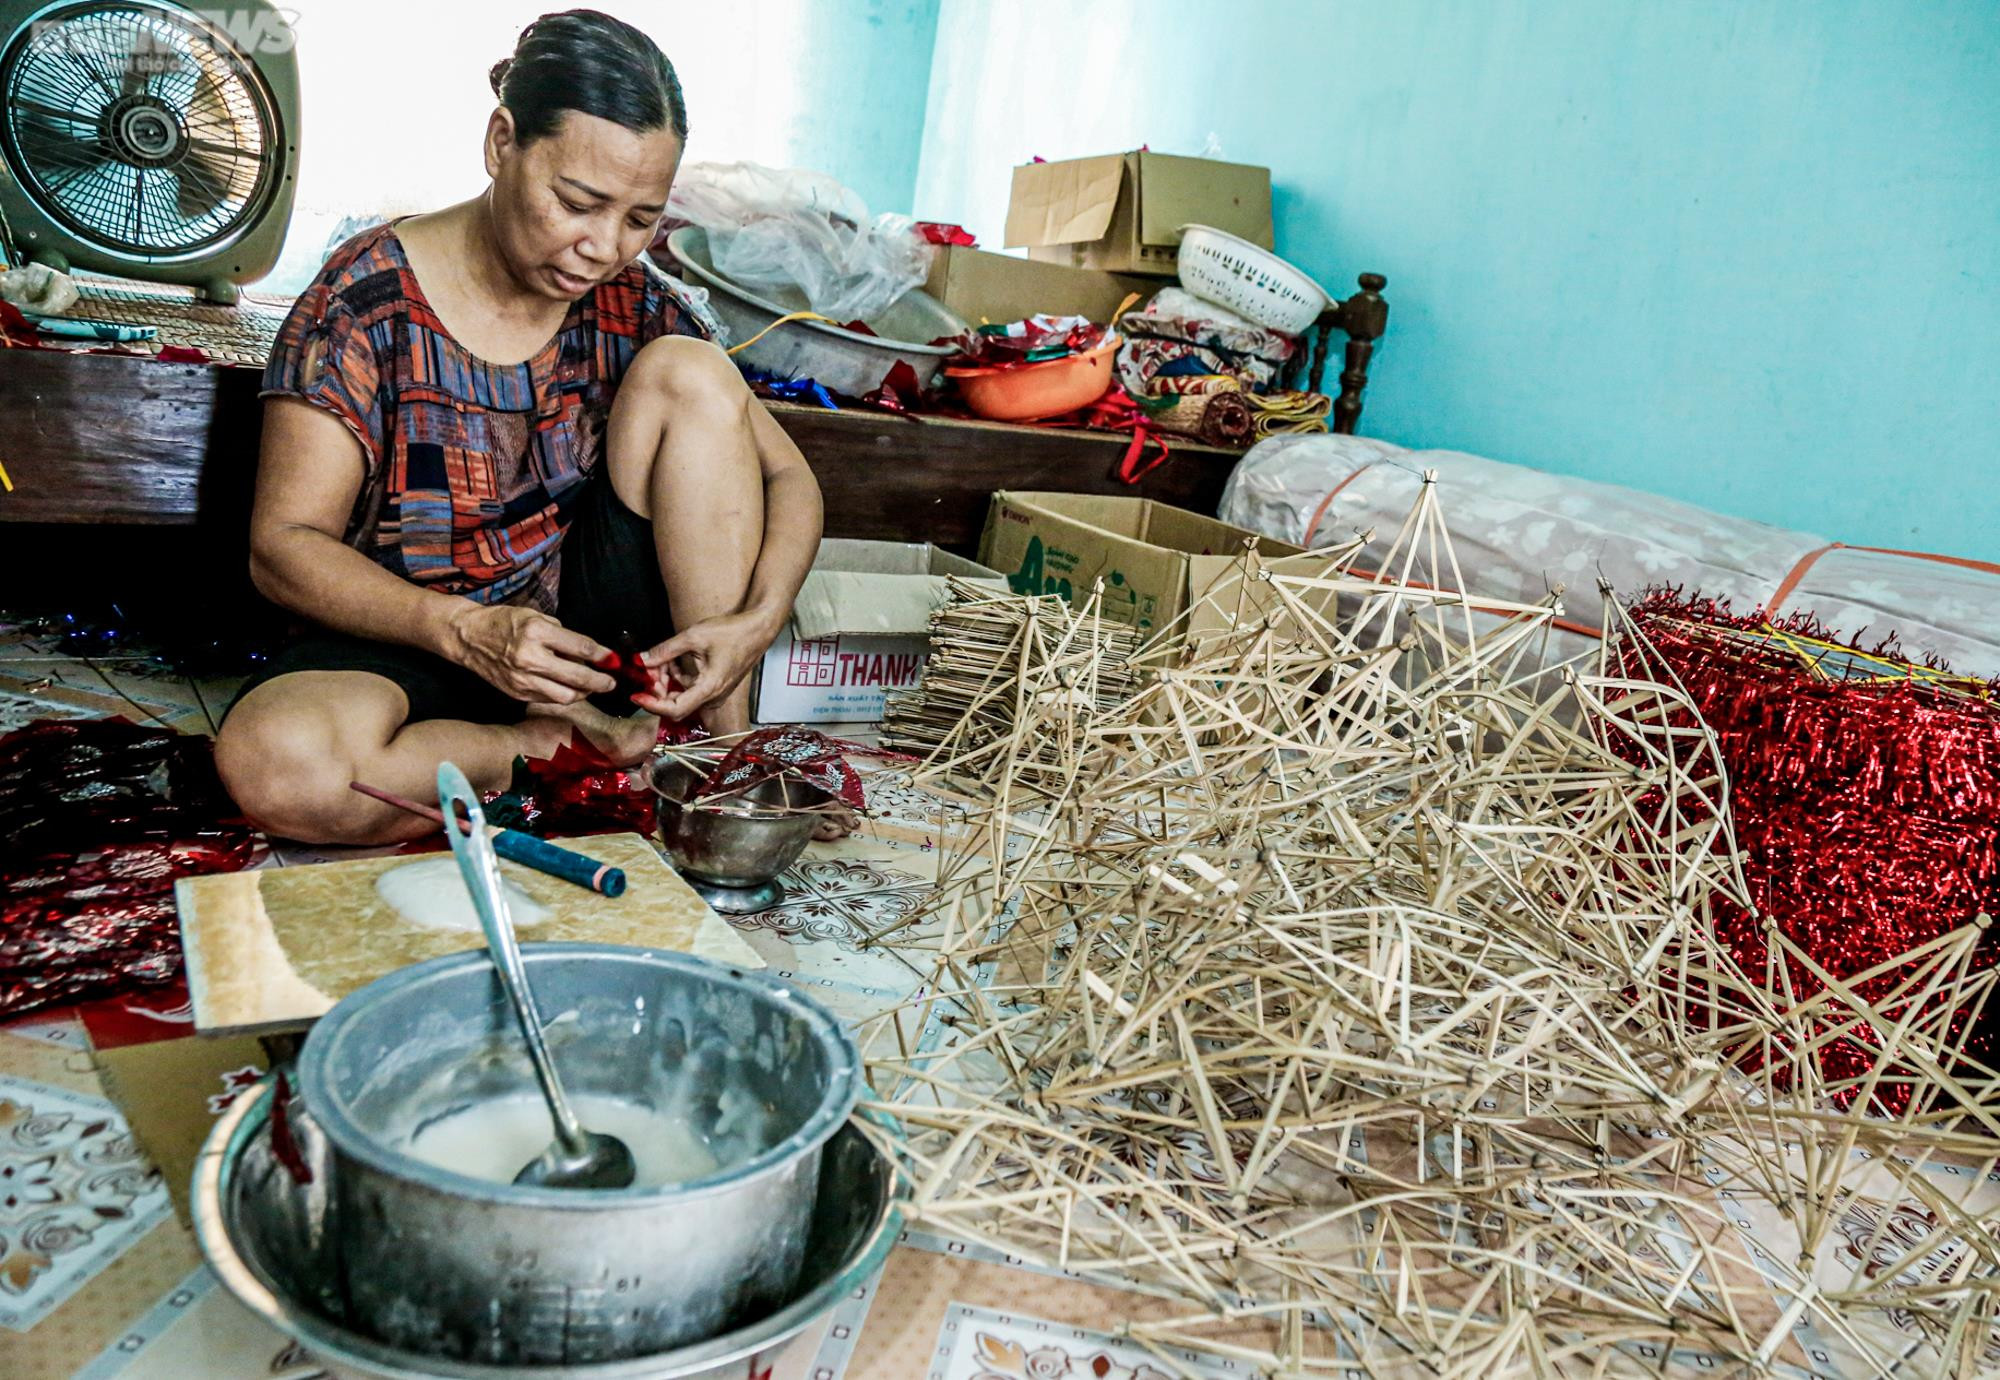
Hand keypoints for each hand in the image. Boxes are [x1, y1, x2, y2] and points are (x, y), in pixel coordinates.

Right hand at [445, 604, 616, 704]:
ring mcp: (522, 679)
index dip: (602, 656)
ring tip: (591, 687)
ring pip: (565, 696)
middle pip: (577, 677)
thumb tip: (589, 652)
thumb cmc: (504, 622)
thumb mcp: (535, 616)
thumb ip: (562, 635)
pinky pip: (548, 699)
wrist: (469, 637)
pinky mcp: (516, 693)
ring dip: (583, 693)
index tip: (614, 660)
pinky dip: (562, 695)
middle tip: (611, 682)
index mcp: (537, 632)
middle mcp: (530, 657)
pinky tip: (569, 688)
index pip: (581, 648)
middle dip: (600, 682)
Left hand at [634, 609, 774, 720]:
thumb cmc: (733, 632)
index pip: (675, 709)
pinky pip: (690, 689)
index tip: (637, 694)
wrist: (758, 630)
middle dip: (657, 689)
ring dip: (666, 681)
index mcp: (710, 688)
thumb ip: (665, 650)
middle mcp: (713, 697)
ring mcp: (715, 694)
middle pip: (676, 705)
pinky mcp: (715, 688)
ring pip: (681, 696)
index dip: (652, 705)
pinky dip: (677, 678)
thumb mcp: (694, 636)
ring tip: (660, 660)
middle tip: (646, 669)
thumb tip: (642, 660)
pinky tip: (673, 661)